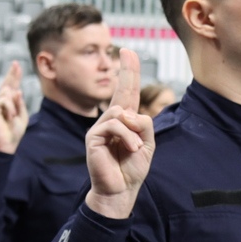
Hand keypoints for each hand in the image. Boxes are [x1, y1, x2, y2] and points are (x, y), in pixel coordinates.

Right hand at [0, 61, 27, 153]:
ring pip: (7, 93)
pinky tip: (9, 118)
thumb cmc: (14, 132)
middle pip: (7, 84)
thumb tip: (17, 90)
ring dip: (13, 105)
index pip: (12, 87)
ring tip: (12, 117)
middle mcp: (1, 102)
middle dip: (12, 74)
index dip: (14, 76)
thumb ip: (20, 103)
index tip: (17, 66)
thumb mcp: (22, 116)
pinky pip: (4, 101)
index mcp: (9, 103)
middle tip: (16, 63)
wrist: (6, 144)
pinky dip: (10, 109)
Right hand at [84, 49, 154, 219]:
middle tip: (128, 51)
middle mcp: (110, 120)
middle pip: (121, 92)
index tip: (128, 52)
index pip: (126, 93)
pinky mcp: (92, 137)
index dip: (128, 73)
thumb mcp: (147, 143)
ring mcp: (99, 128)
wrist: (120, 190)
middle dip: (127, 72)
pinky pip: (112, 125)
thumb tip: (128, 113)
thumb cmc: (132, 168)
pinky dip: (126, 136)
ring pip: (120, 113)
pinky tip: (129, 148)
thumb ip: (144, 124)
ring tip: (135, 147)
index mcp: (124, 121)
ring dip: (134, 130)